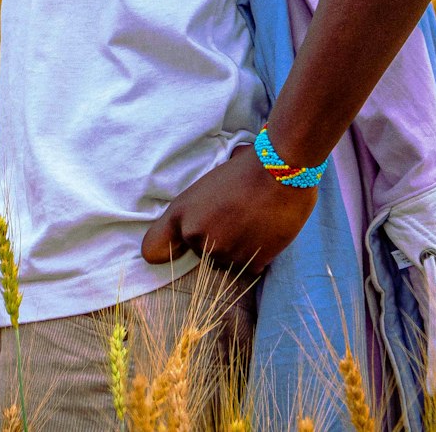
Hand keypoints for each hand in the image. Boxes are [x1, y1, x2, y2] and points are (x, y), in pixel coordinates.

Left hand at [140, 143, 318, 277]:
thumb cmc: (248, 167)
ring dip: (238, 249)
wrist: (283, 171)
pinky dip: (257, 255)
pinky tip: (265, 232)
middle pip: (200, 252)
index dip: (167, 248)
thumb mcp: (211, 182)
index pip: (152, 248)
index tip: (178, 245)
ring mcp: (222, 253)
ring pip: (225, 261)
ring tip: (254, 221)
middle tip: (237, 216)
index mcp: (181, 213)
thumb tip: (207, 212)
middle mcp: (196, 236)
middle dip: (216, 240)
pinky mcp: (248, 264)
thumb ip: (201, 205)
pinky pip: (248, 267)